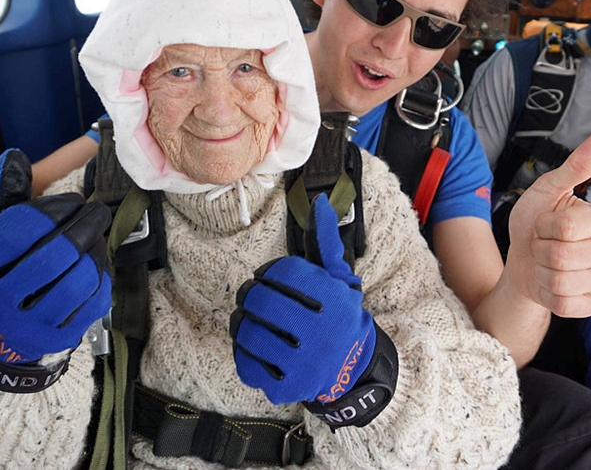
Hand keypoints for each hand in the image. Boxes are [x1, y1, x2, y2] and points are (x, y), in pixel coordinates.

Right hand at [0, 150, 111, 362]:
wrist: (0, 335)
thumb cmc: (5, 271)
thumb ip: (9, 197)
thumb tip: (15, 156)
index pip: (22, 227)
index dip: (56, 207)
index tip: (74, 200)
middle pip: (56, 254)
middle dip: (86, 226)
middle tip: (98, 211)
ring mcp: (26, 323)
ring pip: (78, 279)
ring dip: (95, 252)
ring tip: (96, 239)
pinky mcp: (54, 339)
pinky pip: (92, 302)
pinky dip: (100, 278)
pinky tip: (96, 267)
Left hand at [231, 194, 375, 405]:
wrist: (350, 369)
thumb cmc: (336, 315)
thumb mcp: (337, 279)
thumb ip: (325, 242)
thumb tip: (320, 204)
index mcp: (334, 298)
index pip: (284, 272)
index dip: (269, 272)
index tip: (268, 278)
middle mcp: (323, 331)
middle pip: (261, 302)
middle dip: (249, 296)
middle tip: (250, 297)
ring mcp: (304, 363)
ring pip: (249, 334)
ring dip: (241, 323)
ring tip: (246, 320)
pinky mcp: (287, 386)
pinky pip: (246, 364)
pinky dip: (243, 352)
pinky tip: (252, 346)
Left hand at [506, 129, 590, 317]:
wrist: (521, 261)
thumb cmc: (535, 223)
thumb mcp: (548, 190)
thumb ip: (577, 165)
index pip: (568, 227)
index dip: (544, 226)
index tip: (545, 223)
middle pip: (562, 256)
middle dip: (539, 250)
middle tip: (543, 245)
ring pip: (560, 281)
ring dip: (541, 271)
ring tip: (545, 263)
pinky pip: (564, 304)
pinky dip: (547, 294)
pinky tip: (550, 284)